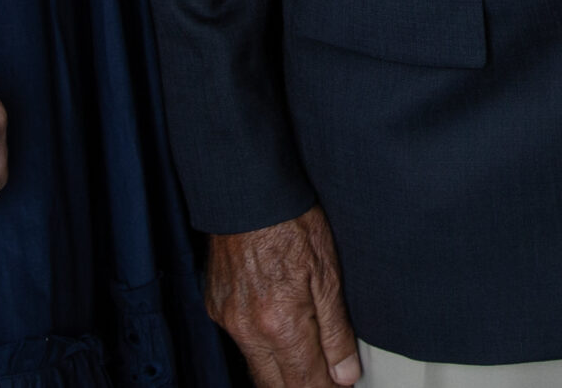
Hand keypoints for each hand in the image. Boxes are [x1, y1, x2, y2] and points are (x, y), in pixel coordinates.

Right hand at [207, 207, 360, 387]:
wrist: (247, 193)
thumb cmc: (291, 224)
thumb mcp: (328, 274)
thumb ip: (336, 331)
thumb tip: (345, 374)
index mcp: (281, 325)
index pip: (306, 384)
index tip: (340, 386)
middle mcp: (249, 331)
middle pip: (277, 386)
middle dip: (302, 387)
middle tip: (325, 379)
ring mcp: (229, 320)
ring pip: (257, 368)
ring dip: (282, 372)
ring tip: (307, 362)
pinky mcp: (217, 307)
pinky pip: (241, 342)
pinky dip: (261, 346)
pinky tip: (277, 333)